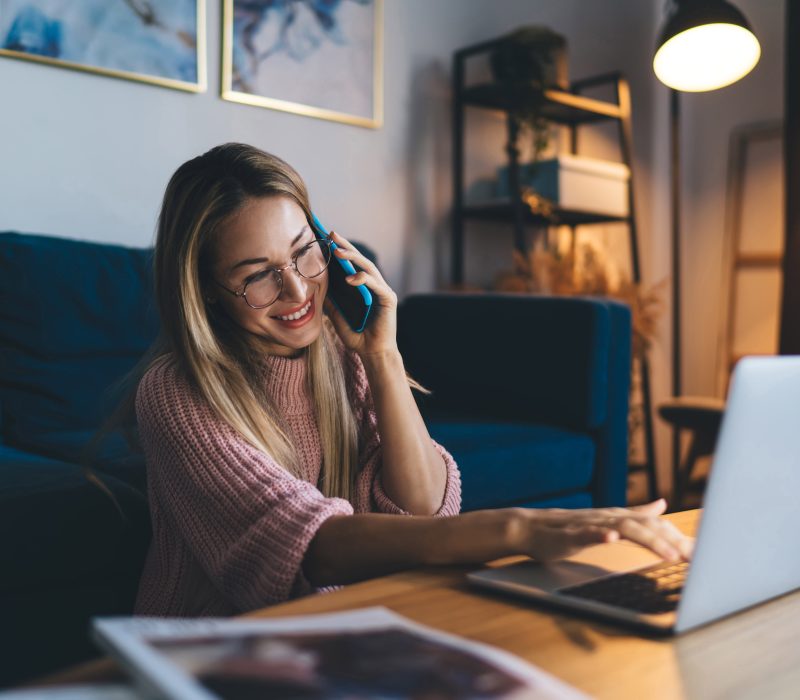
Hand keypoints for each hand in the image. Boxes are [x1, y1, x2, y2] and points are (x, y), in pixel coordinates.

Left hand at [323, 231, 397, 357]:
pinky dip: (362, 279)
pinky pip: (375, 284)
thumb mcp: (338, 318)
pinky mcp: (388, 299)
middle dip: (346, 247)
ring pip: (368, 268)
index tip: (327, 239)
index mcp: (364, 289)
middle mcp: (375, 286)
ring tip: (337, 251)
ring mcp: (383, 291)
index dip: (341, 251)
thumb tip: (317, 289)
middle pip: (360, 261)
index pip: (352, 265)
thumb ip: (331, 304)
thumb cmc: (358, 338)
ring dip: (353, 258)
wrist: (372, 353)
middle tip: (332, 234)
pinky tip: (349, 278)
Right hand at [511, 499, 693, 562]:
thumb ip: (636, 513)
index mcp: (619, 516)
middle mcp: (609, 517)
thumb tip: (661, 505)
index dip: (680, 537)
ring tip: (670, 555)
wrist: (531, 527)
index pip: (656, 524)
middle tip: (698, 558)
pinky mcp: (570, 533)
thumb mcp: (608, 521)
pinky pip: (587, 533)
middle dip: (674, 541)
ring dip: (649, 540)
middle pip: (647, 526)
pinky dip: (600, 535)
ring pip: (624, 528)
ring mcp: (590, 524)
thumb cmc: (569, 528)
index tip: (705, 552)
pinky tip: (611, 538)